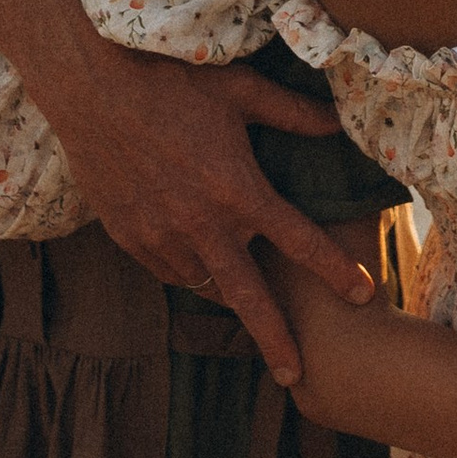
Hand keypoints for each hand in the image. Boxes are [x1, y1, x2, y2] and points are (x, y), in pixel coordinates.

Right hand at [42, 37, 370, 387]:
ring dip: (229, 294)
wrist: (92, 89)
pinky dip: (188, 273)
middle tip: (299, 376)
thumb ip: (291, 112)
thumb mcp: (239, 90)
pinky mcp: (129, 237)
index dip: (334, 269)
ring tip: (248, 303)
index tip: (363, 293)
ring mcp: (162, 236)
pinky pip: (168, 270)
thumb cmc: (172, 81)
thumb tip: (337, 123)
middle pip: (249, 297)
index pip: (298, 241)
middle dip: (276, 339)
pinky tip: (198, 266)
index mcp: (238, 190)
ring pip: (205, 284)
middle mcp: (203, 225)